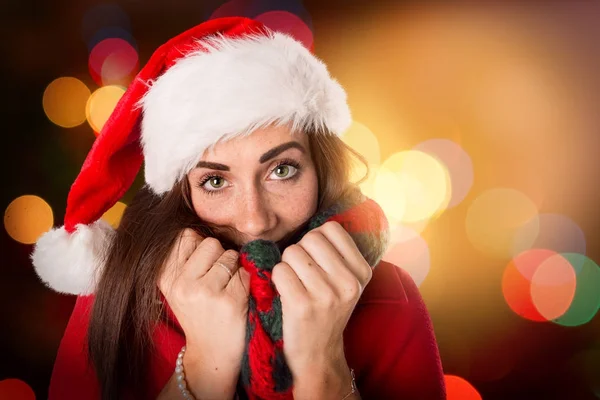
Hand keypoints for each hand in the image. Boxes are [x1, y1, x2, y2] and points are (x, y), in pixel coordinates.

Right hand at [158, 229, 249, 399]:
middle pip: (210, 243)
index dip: (200, 247)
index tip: (203, 266)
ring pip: (230, 256)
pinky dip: (247, 283)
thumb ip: (185, 259)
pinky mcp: (229, 301)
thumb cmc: (200, 316)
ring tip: (227, 290)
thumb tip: (194, 230)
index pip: (185, 236)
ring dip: (234, 270)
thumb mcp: (180, 288)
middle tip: (217, 281)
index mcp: (167, 278)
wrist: (212, 355)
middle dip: (219, 257)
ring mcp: (205, 292)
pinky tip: (238, 300)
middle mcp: (183, 283)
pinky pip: (246, 273)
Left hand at [271, 221, 371, 394]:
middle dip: (299, 251)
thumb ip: (338, 252)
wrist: (318, 354)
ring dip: (286, 265)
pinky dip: (276, 279)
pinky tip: (285, 294)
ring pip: (292, 252)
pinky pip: (279, 271)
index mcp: (362, 271)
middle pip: (310, 238)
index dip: (316, 239)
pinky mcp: (302, 306)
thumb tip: (321, 220)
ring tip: (295, 284)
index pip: (331, 229)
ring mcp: (327, 295)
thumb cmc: (326, 310)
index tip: (316, 259)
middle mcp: (349, 282)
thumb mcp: (346, 282)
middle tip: (302, 274)